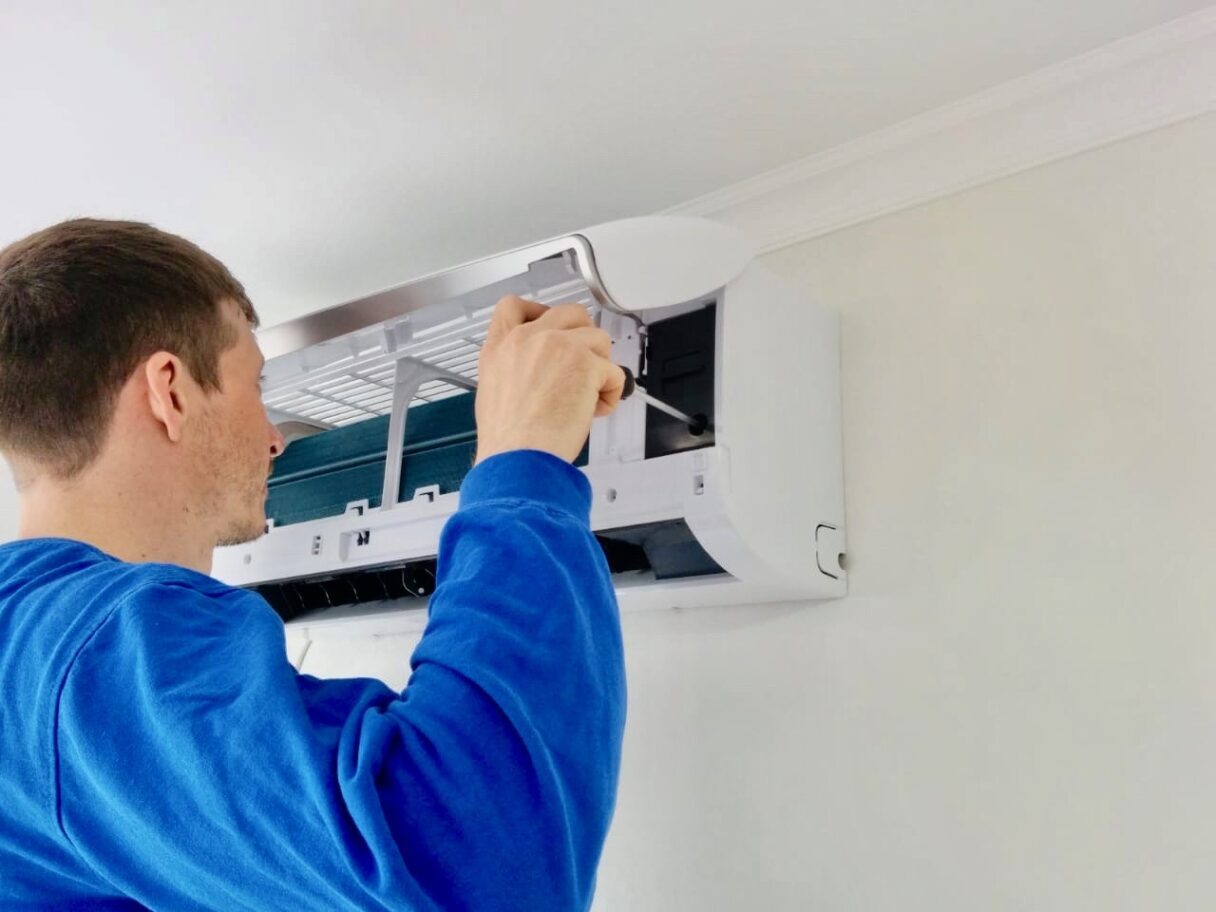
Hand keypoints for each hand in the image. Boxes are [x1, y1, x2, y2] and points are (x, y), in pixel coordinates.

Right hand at [473, 295, 625, 464]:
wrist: (518, 457)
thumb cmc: (508, 439)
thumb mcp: (492, 391)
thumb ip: (514, 367)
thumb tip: (539, 370)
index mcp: (500, 347)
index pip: (513, 307)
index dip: (538, 311)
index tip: (551, 328)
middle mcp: (528, 339)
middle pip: (569, 313)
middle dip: (583, 336)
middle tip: (582, 363)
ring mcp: (559, 346)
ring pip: (598, 338)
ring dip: (600, 365)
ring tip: (588, 395)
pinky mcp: (586, 363)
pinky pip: (614, 371)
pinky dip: (611, 392)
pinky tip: (595, 411)